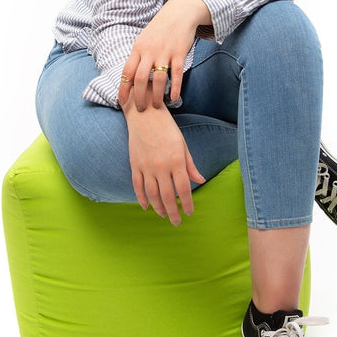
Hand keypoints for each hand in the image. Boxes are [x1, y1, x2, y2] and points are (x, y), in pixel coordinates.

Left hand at [118, 0, 211, 110]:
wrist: (179, 14)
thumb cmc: (160, 29)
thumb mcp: (143, 39)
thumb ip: (138, 56)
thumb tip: (130, 75)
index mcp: (138, 48)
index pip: (127, 72)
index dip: (123, 89)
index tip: (122, 102)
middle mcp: (149, 51)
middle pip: (140, 79)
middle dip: (138, 97)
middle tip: (140, 109)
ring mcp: (164, 53)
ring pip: (158, 79)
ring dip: (156, 96)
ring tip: (156, 106)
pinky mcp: (179, 53)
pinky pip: (176, 74)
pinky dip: (175, 88)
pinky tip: (174, 98)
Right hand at [124, 100, 204, 224]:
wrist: (145, 114)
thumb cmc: (167, 128)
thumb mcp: (182, 145)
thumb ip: (190, 165)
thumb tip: (200, 180)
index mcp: (176, 161)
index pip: (183, 189)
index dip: (187, 204)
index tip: (190, 212)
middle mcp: (161, 166)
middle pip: (167, 196)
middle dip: (173, 212)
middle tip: (177, 222)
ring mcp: (146, 167)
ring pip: (152, 194)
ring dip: (158, 208)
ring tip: (164, 215)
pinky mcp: (135, 165)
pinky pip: (138, 186)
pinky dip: (142, 199)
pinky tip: (147, 207)